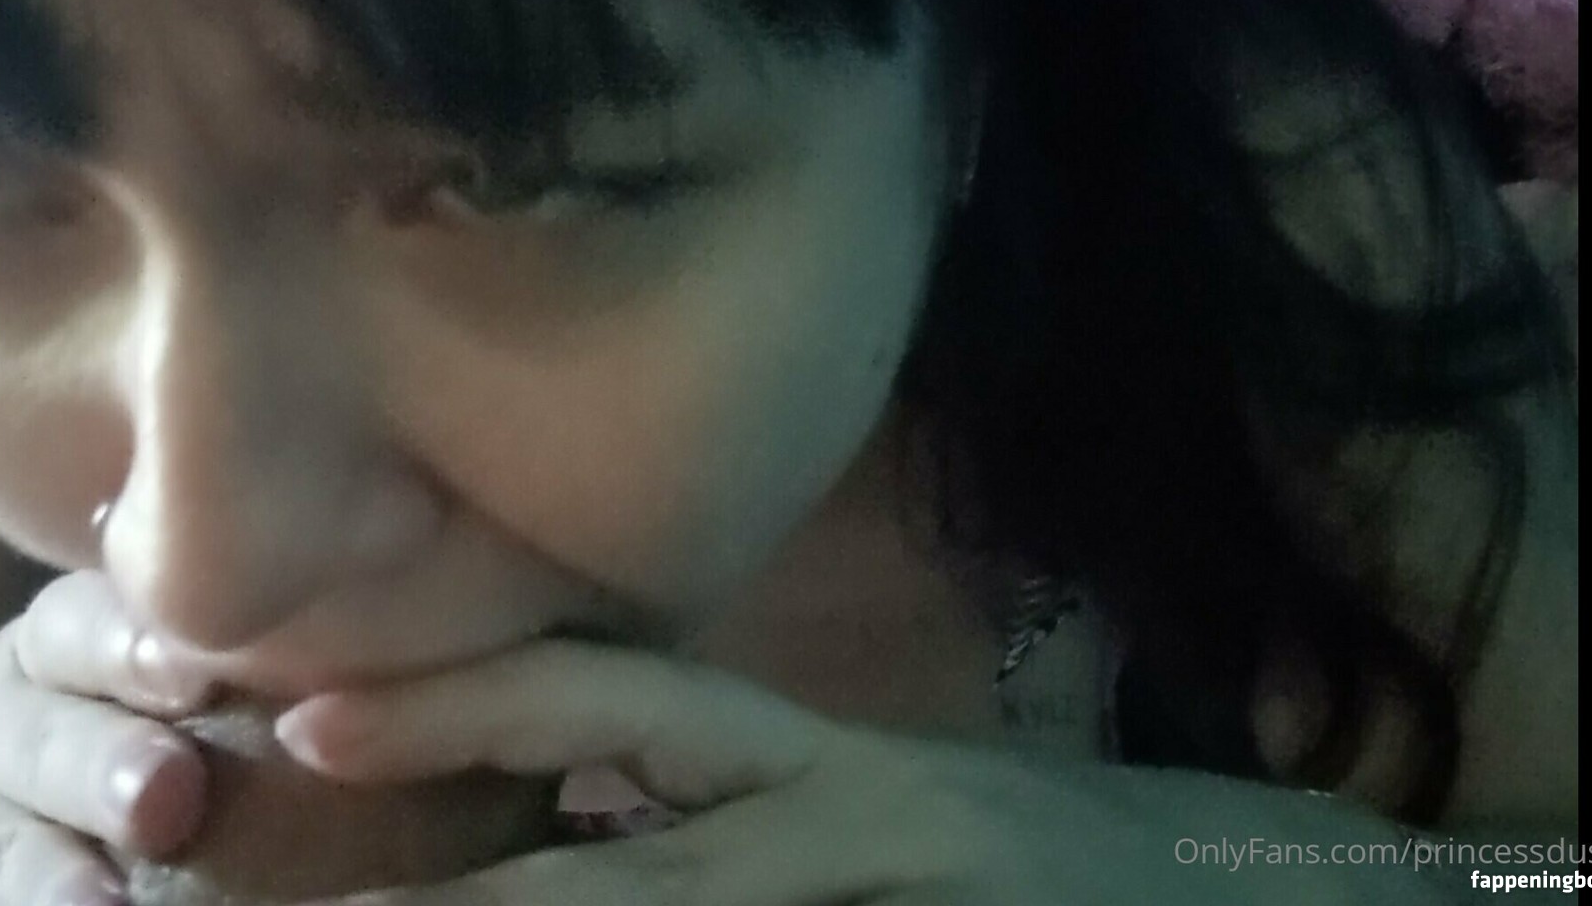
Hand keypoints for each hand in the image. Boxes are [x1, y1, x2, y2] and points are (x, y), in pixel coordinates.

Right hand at [0, 570, 212, 905]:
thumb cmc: (101, 723)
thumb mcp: (143, 684)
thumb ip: (236, 684)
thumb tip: (378, 714)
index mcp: (64, 648)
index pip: (85, 627)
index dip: (134, 646)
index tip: (198, 674)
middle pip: (39, 734)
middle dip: (100, 761)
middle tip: (171, 794)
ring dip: (46, 872)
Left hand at [271, 641, 1096, 905]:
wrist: (1277, 892)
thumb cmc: (1068, 858)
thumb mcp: (902, 817)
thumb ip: (754, 809)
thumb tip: (595, 819)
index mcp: (833, 769)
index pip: (621, 709)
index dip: (464, 706)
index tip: (314, 726)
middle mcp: (865, 815)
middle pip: (639, 834)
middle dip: (474, 858)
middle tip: (318, 870)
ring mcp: (918, 886)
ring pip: (688, 904)